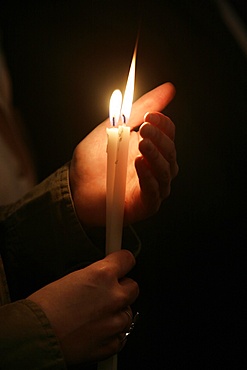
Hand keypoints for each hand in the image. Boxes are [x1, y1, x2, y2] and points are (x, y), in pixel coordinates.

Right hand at [28, 250, 138, 364]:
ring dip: (116, 312)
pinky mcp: (112, 343)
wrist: (34, 337)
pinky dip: (111, 333)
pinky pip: (122, 335)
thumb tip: (103, 276)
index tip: (121, 264)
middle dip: (121, 289)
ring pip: (128, 312)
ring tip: (94, 316)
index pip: (127, 259)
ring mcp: (115, 322)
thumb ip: (95, 275)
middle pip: (133, 287)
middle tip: (105, 294)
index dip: (122, 262)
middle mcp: (114, 297)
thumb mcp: (71, 278)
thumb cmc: (45, 308)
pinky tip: (94, 330)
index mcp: (102, 275)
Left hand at [70, 82, 177, 225]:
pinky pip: (155, 193)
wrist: (74, 186)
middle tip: (144, 129)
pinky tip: (139, 165)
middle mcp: (153, 168)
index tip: (149, 115)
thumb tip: (168, 89)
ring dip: (156, 157)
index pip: (168, 134)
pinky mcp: (143, 205)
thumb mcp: (114, 129)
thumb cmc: (94, 159)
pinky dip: (150, 178)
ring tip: (142, 145)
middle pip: (171, 153)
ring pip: (166, 173)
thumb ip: (138, 110)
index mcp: (149, 149)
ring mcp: (150, 187)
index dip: (163, 124)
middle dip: (160, 139)